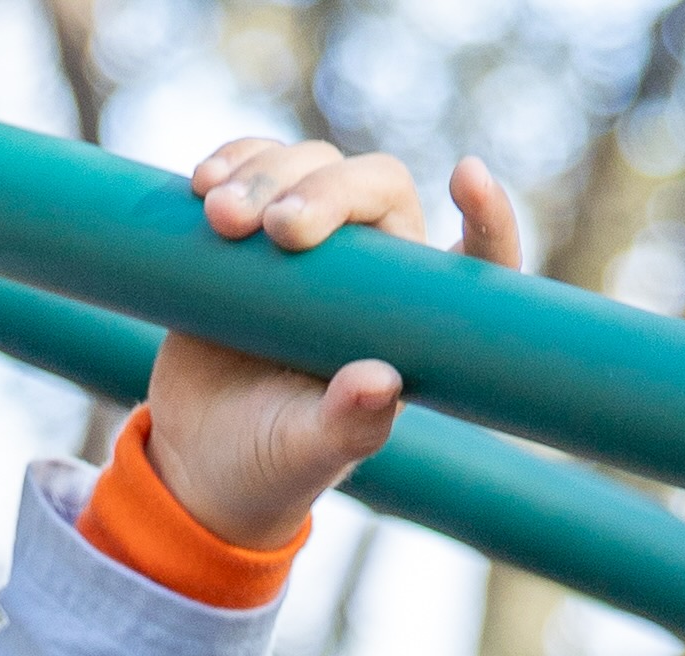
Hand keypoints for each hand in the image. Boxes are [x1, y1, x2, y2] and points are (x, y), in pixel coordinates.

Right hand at [139, 143, 525, 549]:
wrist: (196, 458)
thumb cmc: (270, 463)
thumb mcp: (305, 454)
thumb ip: (347, 425)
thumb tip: (378, 382)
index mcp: (409, 320)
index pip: (473, 261)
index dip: (487, 218)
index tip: (467, 176)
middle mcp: (371, 269)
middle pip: (375, 186)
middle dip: (328, 191)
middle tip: (277, 229)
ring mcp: (311, 242)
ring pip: (311, 164)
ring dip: (265, 175)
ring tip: (219, 218)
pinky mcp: (254, 227)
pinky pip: (255, 164)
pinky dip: (233, 162)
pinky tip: (201, 185)